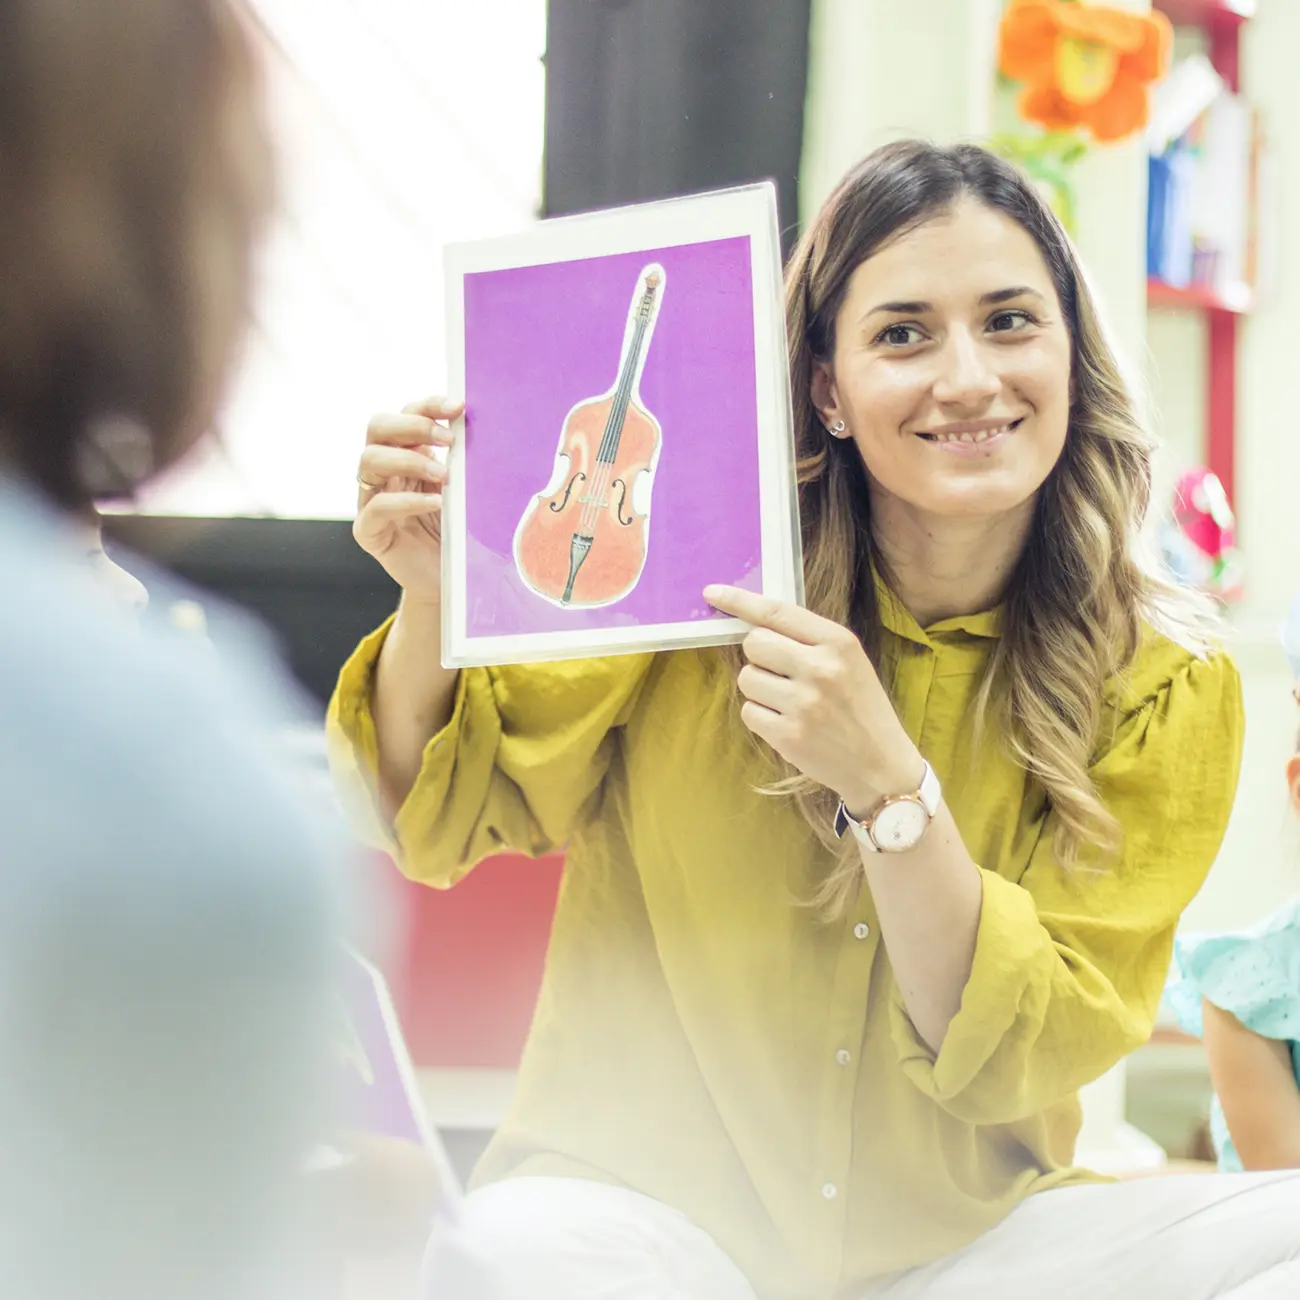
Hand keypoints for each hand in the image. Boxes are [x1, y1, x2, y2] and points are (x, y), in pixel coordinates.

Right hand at [353, 396, 461, 600]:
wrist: (451, 582)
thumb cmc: (458, 533)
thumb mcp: (463, 491)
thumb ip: (462, 463)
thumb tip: (482, 430)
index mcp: (406, 455)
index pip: (406, 414)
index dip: (429, 405)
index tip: (459, 407)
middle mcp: (384, 472)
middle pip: (377, 427)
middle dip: (413, 426)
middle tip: (448, 439)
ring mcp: (371, 500)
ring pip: (369, 461)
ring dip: (409, 461)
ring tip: (444, 476)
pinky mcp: (369, 531)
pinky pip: (377, 508)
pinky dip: (407, 501)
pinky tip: (435, 503)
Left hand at [704, 585, 921, 814]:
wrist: (881, 765)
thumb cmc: (861, 708)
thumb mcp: (849, 661)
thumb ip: (808, 639)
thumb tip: (754, 621)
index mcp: (838, 642)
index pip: (777, 612)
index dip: (740, 600)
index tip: (712, 592)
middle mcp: (820, 668)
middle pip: (754, 643)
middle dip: (759, 656)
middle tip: (780, 673)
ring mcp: (803, 703)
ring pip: (746, 678)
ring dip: (759, 689)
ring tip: (788, 702)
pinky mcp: (788, 735)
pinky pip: (748, 712)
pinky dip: (761, 717)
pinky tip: (786, 724)